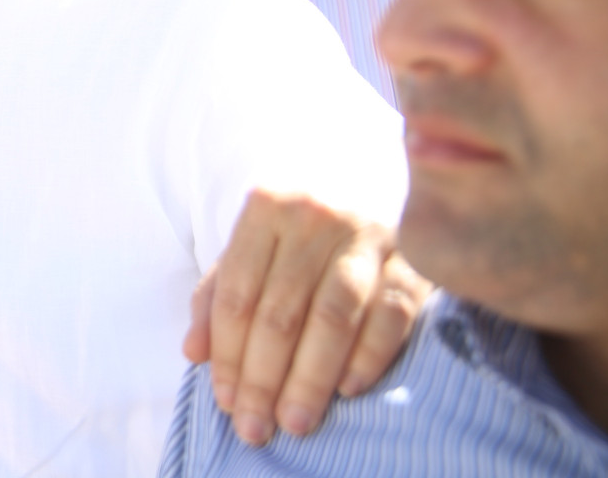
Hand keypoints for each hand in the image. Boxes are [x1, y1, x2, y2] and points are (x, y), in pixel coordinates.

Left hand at [185, 189, 430, 445]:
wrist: (369, 181)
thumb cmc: (297, 230)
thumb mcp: (251, 248)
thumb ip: (218, 297)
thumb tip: (194, 352)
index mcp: (265, 207)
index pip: (237, 293)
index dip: (228, 354)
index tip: (225, 402)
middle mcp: (314, 216)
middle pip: (281, 312)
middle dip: (264, 378)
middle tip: (256, 427)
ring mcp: (366, 235)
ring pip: (332, 317)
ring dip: (311, 377)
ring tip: (295, 421)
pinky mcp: (414, 258)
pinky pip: (390, 315)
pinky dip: (368, 357)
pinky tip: (347, 390)